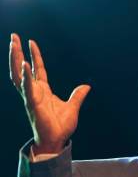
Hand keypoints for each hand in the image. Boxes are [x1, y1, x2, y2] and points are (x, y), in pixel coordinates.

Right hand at [9, 34, 90, 153]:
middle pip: (22, 67)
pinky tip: (24, 63)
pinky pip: (27, 88)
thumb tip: (87, 86)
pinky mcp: (32, 104)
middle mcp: (34, 91)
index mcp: (43, 91)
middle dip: (17, 52)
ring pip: (19, 74)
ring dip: (15, 59)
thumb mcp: (73, 107)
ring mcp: (31, 96)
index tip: (30, 42)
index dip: (34, 55)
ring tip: (13, 44)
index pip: (38, 68)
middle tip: (13, 36)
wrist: (57, 140)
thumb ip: (78, 96)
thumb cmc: (61, 126)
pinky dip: (26, 76)